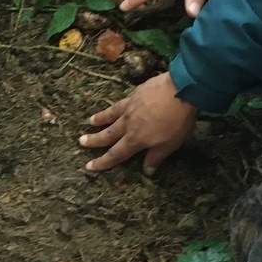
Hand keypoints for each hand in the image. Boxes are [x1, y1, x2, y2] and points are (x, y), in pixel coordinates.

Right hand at [80, 71, 198, 173]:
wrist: (180, 90)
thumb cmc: (176, 121)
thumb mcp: (170, 145)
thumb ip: (156, 157)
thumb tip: (146, 171)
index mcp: (135, 139)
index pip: (116, 154)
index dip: (102, 162)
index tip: (89, 166)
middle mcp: (128, 124)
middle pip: (108, 134)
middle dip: (94, 140)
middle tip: (81, 142)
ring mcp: (130, 107)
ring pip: (111, 115)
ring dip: (100, 119)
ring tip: (90, 121)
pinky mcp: (135, 94)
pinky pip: (121, 103)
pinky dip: (115, 106)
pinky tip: (115, 106)